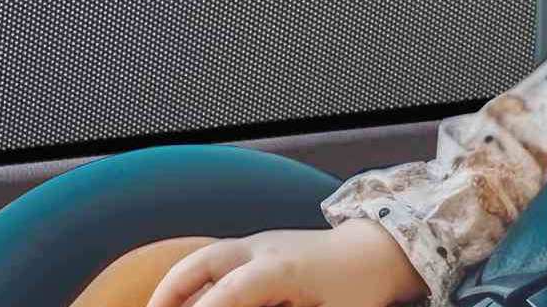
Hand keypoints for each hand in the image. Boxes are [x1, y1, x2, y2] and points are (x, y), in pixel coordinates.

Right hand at [145, 225, 416, 306]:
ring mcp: (258, 245)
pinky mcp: (257, 248)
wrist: (374, 252)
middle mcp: (264, 251)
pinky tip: (184, 302)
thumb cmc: (357, 291)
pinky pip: (217, 261)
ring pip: (207, 257)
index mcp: (283, 269)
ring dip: (177, 284)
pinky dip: (194, 280)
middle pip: (208, 261)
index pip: (234, 289)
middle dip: (173, 291)